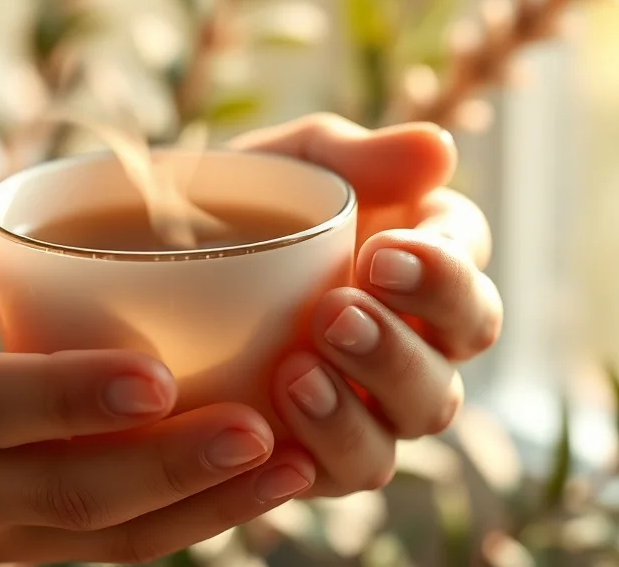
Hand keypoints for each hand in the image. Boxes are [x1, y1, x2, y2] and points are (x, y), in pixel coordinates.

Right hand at [0, 187, 315, 564]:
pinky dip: (201, 519)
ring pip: (106, 534)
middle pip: (60, 488)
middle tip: (259, 428)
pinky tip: (271, 481)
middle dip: (165, 466)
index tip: (159, 376)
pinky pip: (124, 544)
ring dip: (203, 506)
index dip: (68, 397)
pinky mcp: (36, 545)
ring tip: (291, 463)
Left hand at [231, 114, 501, 495]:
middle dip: (403, 333)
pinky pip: (357, 467)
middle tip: (333, 313)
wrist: (151, 263)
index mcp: (424, 247)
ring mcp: (386, 394)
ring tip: (295, 372)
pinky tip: (276, 423)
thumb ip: (358, 156)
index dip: (441, 265)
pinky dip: (326, 447)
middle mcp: (423, 325)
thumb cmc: (241, 201)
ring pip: (421, 414)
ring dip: (367, 397)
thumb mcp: (287, 164)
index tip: (378, 255)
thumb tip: (440, 150)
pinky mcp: (337, 449)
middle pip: (463, 343)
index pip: (467, 255)